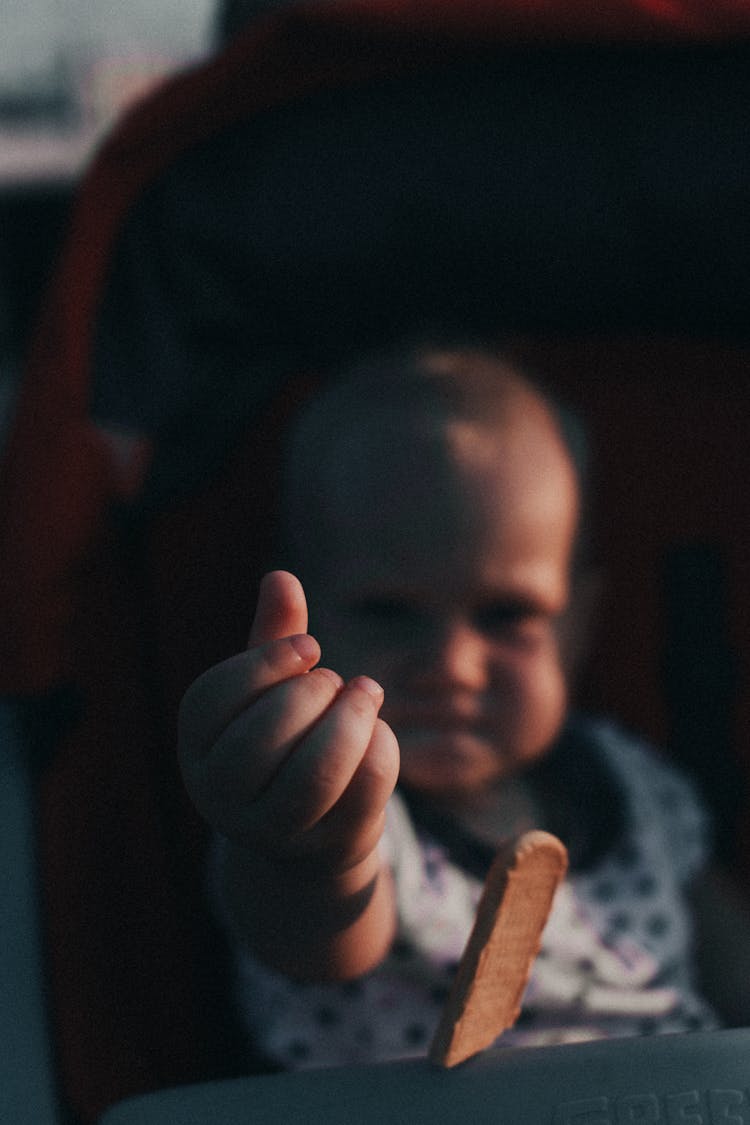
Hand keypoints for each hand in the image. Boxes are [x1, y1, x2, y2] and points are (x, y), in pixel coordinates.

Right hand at [178, 571, 399, 871]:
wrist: (310, 832)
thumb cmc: (285, 741)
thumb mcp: (271, 690)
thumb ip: (273, 636)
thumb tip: (280, 575)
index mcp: (196, 748)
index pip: (213, 699)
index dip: (266, 663)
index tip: (311, 646)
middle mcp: (220, 796)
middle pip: (263, 735)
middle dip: (313, 692)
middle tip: (336, 681)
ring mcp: (273, 831)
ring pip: (316, 772)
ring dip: (351, 719)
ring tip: (366, 692)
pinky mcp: (327, 846)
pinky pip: (363, 790)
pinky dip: (380, 747)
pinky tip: (378, 731)